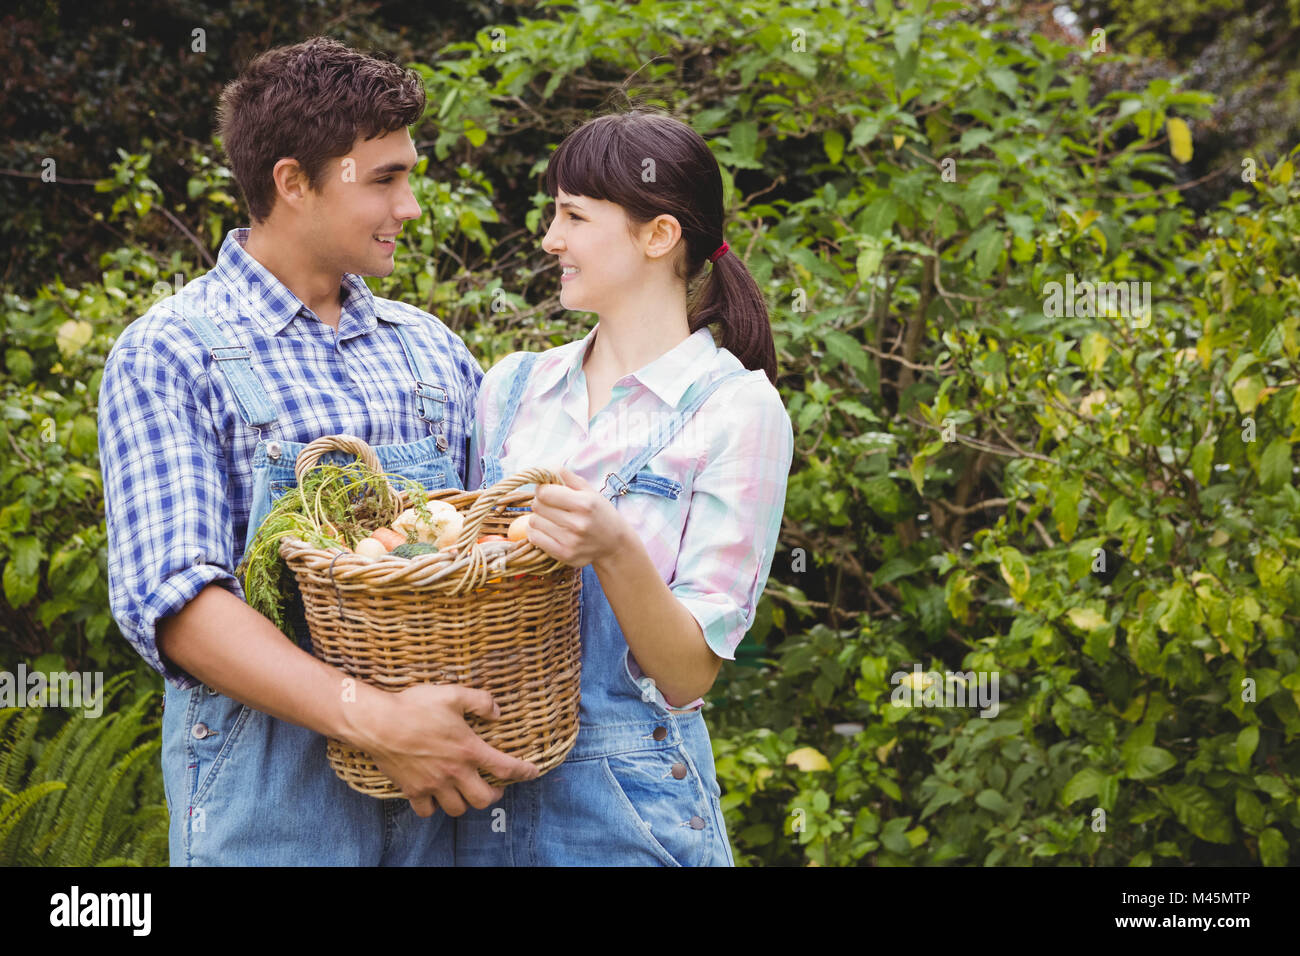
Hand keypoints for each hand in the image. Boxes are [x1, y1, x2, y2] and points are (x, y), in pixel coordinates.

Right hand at [348, 682, 539, 817]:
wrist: (379, 723)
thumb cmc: (415, 706)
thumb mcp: (453, 694)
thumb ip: (480, 701)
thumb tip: (498, 712)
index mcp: (468, 750)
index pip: (505, 767)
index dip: (524, 772)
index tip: (532, 773)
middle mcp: (454, 772)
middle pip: (483, 798)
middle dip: (493, 795)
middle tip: (494, 787)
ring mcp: (433, 784)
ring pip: (457, 808)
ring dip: (465, 802)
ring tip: (465, 792)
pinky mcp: (412, 790)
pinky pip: (427, 811)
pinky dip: (434, 807)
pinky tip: (435, 797)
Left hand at [527, 467, 630, 567]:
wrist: (614, 544)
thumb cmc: (600, 514)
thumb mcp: (590, 491)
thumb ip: (568, 477)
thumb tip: (547, 468)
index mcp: (584, 503)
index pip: (544, 492)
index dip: (542, 489)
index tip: (548, 491)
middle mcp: (577, 523)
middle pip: (537, 506)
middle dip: (541, 502)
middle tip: (551, 505)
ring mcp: (570, 541)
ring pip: (533, 522)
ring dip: (539, 518)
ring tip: (552, 519)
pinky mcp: (564, 554)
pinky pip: (535, 538)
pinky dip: (537, 532)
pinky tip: (548, 530)